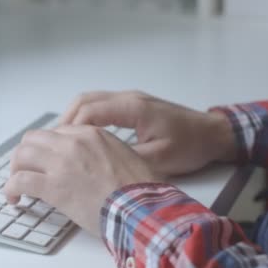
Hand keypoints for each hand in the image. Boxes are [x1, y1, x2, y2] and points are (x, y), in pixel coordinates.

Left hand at [4, 125, 157, 236]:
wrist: (141, 207)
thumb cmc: (140, 189)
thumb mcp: (125, 156)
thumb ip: (105, 152)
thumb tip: (95, 164)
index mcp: (91, 133)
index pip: (57, 133)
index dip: (47, 149)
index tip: (46, 163)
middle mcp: (73, 142)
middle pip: (34, 139)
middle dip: (26, 155)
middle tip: (25, 171)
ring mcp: (61, 163)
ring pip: (22, 155)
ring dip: (15, 170)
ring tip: (16, 187)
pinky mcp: (53, 187)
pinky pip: (19, 181)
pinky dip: (11, 189)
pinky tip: (15, 199)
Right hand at [60, 91, 235, 176]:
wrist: (213, 133)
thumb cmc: (191, 145)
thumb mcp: (160, 159)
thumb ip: (129, 160)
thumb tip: (99, 168)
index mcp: (133, 108)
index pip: (90, 111)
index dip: (70, 129)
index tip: (58, 146)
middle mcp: (129, 98)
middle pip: (85, 100)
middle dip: (65, 121)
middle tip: (54, 144)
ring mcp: (131, 100)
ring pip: (92, 101)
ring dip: (75, 118)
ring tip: (64, 142)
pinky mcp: (134, 106)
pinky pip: (102, 106)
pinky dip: (87, 118)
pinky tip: (84, 137)